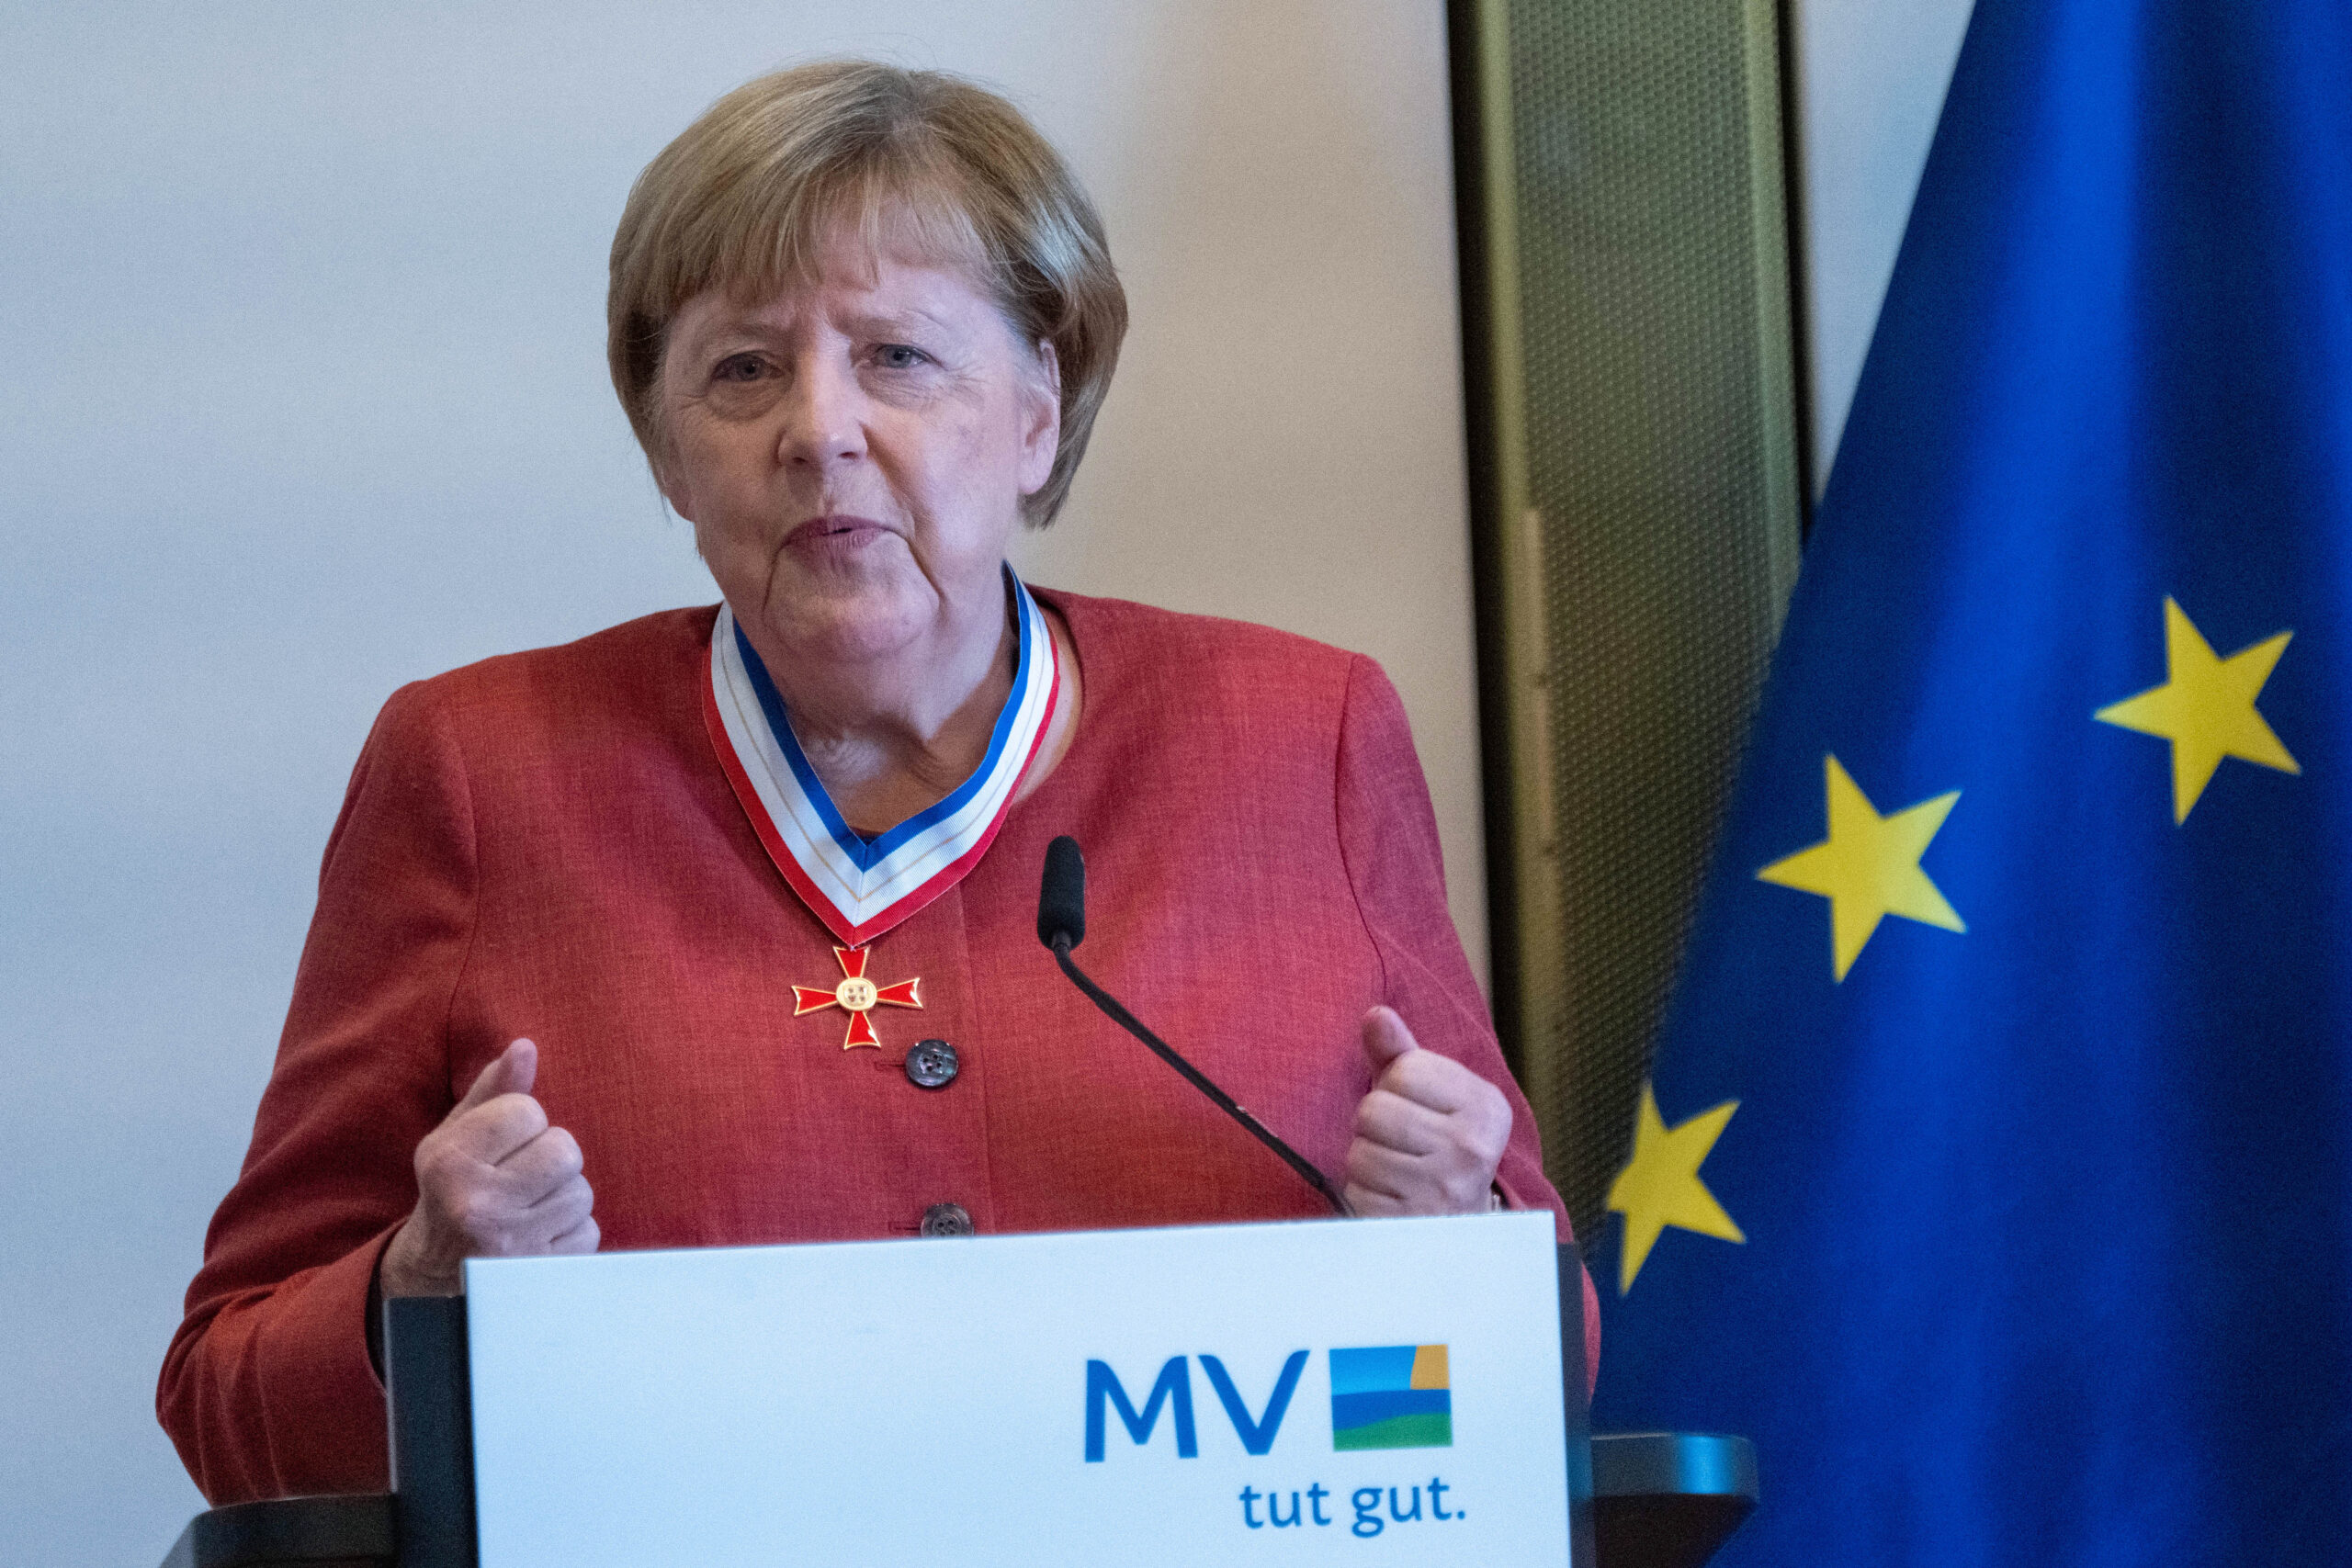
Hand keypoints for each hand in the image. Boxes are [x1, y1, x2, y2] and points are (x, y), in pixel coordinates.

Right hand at [378, 1039, 597, 1296]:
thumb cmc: (454, 1189)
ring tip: (527, 1208)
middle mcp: (475, 1204)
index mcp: (448, 1162)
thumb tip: (525, 1047)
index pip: (528, 1111)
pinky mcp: (537, 1276)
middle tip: (520, 1177)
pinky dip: (570, 1231)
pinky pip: (588, 1232)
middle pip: (564, 1150)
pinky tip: (536, 1235)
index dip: (524, 1123)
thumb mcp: (457, 1137)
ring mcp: (509, 1245)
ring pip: (581, 1192)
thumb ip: (493, 1090)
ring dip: (562, 1196)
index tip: (502, 1145)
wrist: (434, 1275)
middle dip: (549, 1158)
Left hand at [1344, 1007, 1512, 1216]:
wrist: (1459, 1222)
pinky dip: (1362, 1194)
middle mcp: (1473, 1147)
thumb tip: (1375, 1014)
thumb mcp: (1429, 1094)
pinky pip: (1357, 1192)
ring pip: (1360, 1153)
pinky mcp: (1414, 1223)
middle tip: (1398, 1143)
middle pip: (1375, 1110)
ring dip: (1365, 1161)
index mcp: (1485, 1105)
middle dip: (1373, 1125)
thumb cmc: (1437, 1144)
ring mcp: (1446, 1189)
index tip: (1415, 1107)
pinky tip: (1389, 1196)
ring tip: (1394, 1170)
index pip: (1404, 1070)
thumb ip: (1400, 1053)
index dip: (1393, 1086)